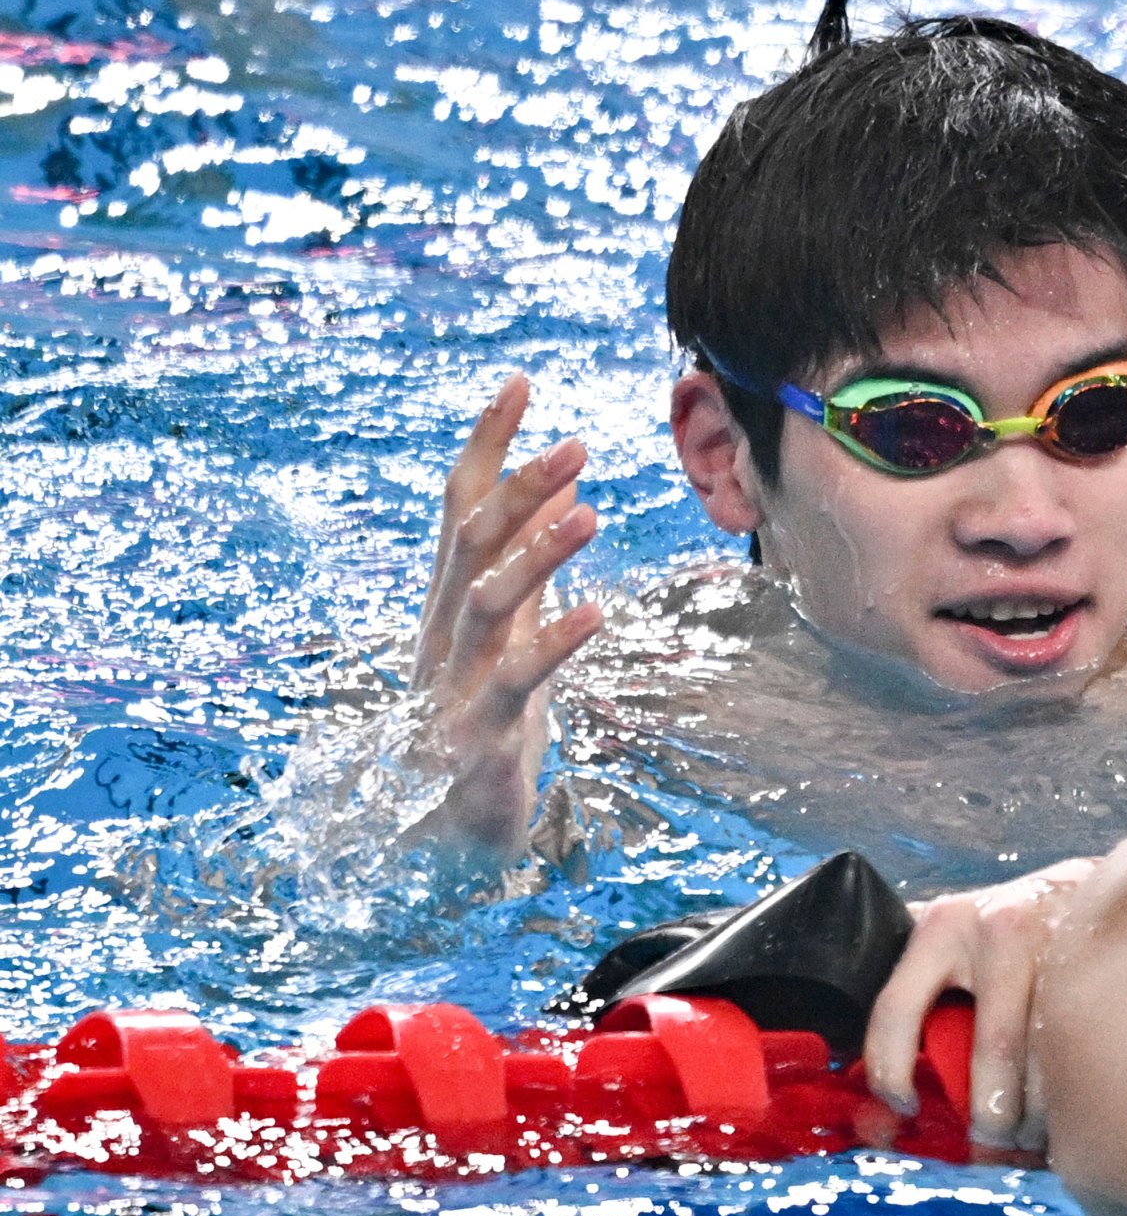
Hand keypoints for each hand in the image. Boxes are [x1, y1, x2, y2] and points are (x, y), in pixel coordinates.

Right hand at [412, 374, 604, 850]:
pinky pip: (514, 684)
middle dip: (520, 488)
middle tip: (576, 443)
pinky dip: (552, 644)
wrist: (451, 835)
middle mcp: (443, 633)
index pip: (462, 506)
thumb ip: (531, 559)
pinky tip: (594, 613)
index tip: (519, 380)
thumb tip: (561, 484)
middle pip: (472, 543)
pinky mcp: (479, 737)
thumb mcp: (515, 629)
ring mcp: (453, 684)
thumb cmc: (485, 721)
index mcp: (451, 601)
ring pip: (486, 604)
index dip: (488, 444)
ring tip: (590, 514)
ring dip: (536, 556)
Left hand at [863, 857, 1097, 1152]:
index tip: (903, 1109)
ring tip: (1029, 1141)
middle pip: (995, 1047)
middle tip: (988, 1147)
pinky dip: (1076, 1097)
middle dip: (992, 1116)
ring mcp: (1059, 945)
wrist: (1100, 890)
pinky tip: (1068, 1112)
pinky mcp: (1104, 966)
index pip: (896, 1009)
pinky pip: (1090, 1049)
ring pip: (1050, 1055)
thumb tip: (864, 1081)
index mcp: (943, 926)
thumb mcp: (953, 934)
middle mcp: (1000, 929)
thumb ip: (913, 984)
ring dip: (1041, 1117)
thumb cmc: (1008, 929)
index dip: (890, 1074)